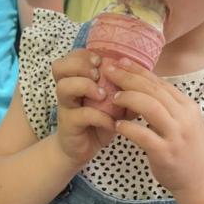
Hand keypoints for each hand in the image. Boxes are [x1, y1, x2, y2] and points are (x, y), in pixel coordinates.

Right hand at [51, 49, 115, 164]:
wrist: (82, 148)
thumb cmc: (98, 120)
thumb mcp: (113, 102)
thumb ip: (123, 89)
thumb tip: (143, 77)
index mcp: (75, 79)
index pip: (71, 57)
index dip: (83, 55)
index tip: (101, 61)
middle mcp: (67, 90)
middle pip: (59, 67)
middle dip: (80, 65)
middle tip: (98, 74)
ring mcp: (65, 107)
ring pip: (64, 87)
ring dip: (85, 86)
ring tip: (103, 95)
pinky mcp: (68, 124)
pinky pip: (80, 114)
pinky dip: (99, 117)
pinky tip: (111, 122)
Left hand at [106, 60, 203, 193]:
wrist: (200, 182)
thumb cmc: (185, 150)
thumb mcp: (181, 122)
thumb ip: (165, 105)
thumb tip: (141, 84)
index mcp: (187, 106)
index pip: (160, 82)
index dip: (138, 70)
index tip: (120, 62)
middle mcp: (184, 117)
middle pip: (153, 90)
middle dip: (129, 78)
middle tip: (108, 71)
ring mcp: (176, 135)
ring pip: (150, 106)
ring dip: (128, 98)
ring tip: (112, 98)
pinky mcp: (165, 153)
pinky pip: (143, 134)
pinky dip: (127, 127)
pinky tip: (116, 125)